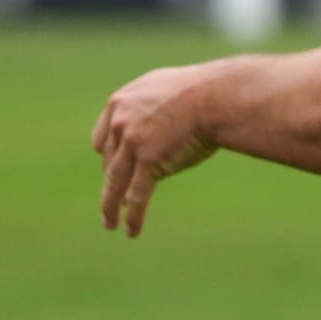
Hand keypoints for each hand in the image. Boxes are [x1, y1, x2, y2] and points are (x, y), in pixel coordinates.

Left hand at [93, 67, 219, 236]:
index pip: (103, 138)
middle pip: (109, 162)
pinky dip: (133, 215)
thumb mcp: (166, 88)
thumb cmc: (203, 90)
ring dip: (110, 207)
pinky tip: (131, 230)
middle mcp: (120, 123)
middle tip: (114, 203)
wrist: (216, 96)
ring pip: (114, 183)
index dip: (108, 157)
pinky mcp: (149, 161)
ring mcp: (133, 143)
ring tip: (110, 225)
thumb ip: (152, 105)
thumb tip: (159, 117)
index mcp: (120, 103)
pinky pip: (137, 195)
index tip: (111, 170)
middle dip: (112, 183)